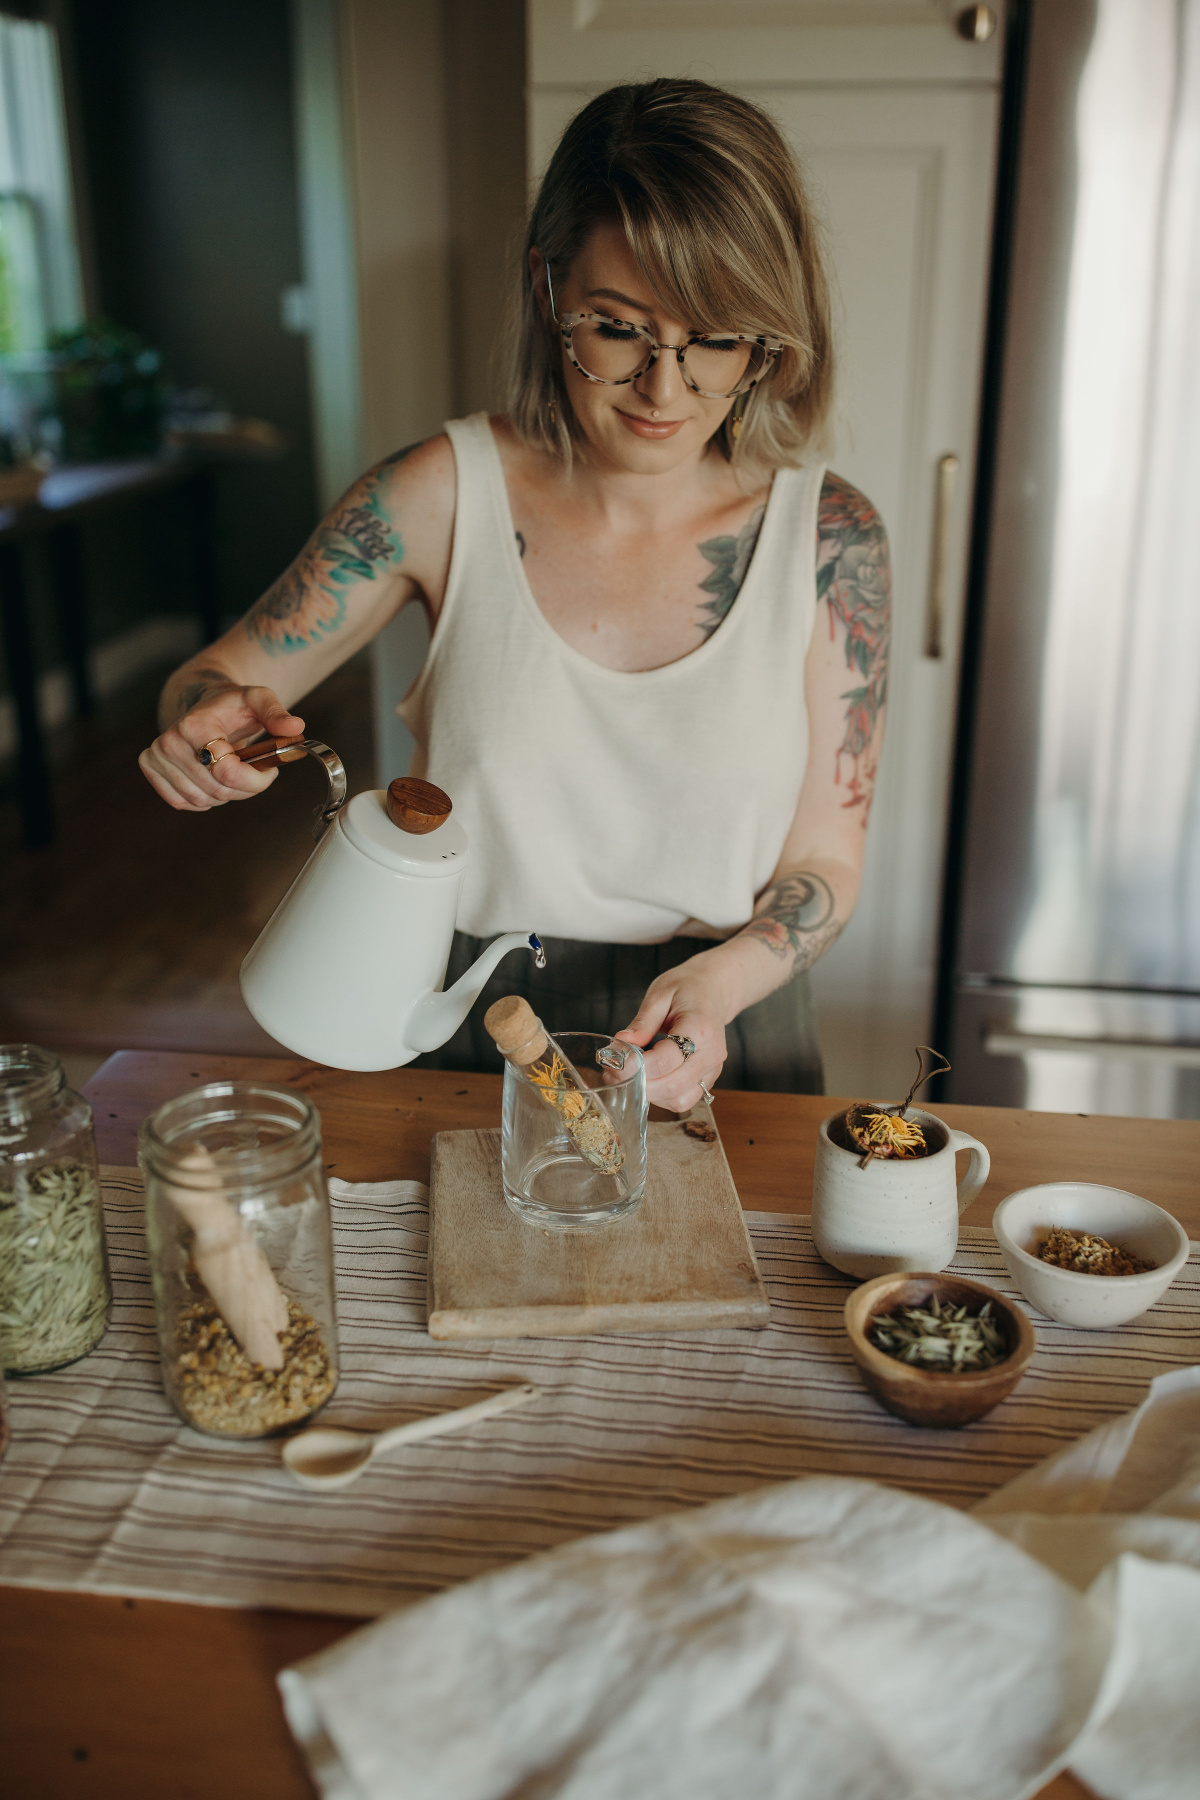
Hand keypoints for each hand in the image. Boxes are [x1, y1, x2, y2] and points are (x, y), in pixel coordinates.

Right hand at [138, 685, 304, 811]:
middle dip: (245, 787)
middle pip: (218, 789)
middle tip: (254, 770)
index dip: (256, 780)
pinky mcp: (152, 771)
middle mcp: (169, 741)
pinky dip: (205, 799)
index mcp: (194, 724)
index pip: (226, 771)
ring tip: (234, 772)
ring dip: (227, 794)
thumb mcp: (258, 699)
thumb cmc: (231, 706)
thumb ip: (276, 713)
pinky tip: (213, 779)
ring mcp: (157, 757)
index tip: (270, 770)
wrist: (203, 705)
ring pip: (203, 799)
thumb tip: (294, 727)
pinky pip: (184, 802)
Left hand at [614, 951, 731, 1112]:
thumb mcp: (660, 994)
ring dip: (649, 1094)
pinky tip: (647, 1080)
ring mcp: (712, 1069)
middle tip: (612, 1073)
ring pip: (678, 1100)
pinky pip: (683, 1099)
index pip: (666, 1060)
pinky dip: (661, 1097)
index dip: (636, 1066)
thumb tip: (620, 1045)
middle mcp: (711, 1054)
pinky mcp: (707, 1079)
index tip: (612, 1060)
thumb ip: (641, 1023)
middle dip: (638, 1084)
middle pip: (672, 1086)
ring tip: (627, 1077)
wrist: (714, 990)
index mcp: (700, 1028)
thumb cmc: (687, 989)